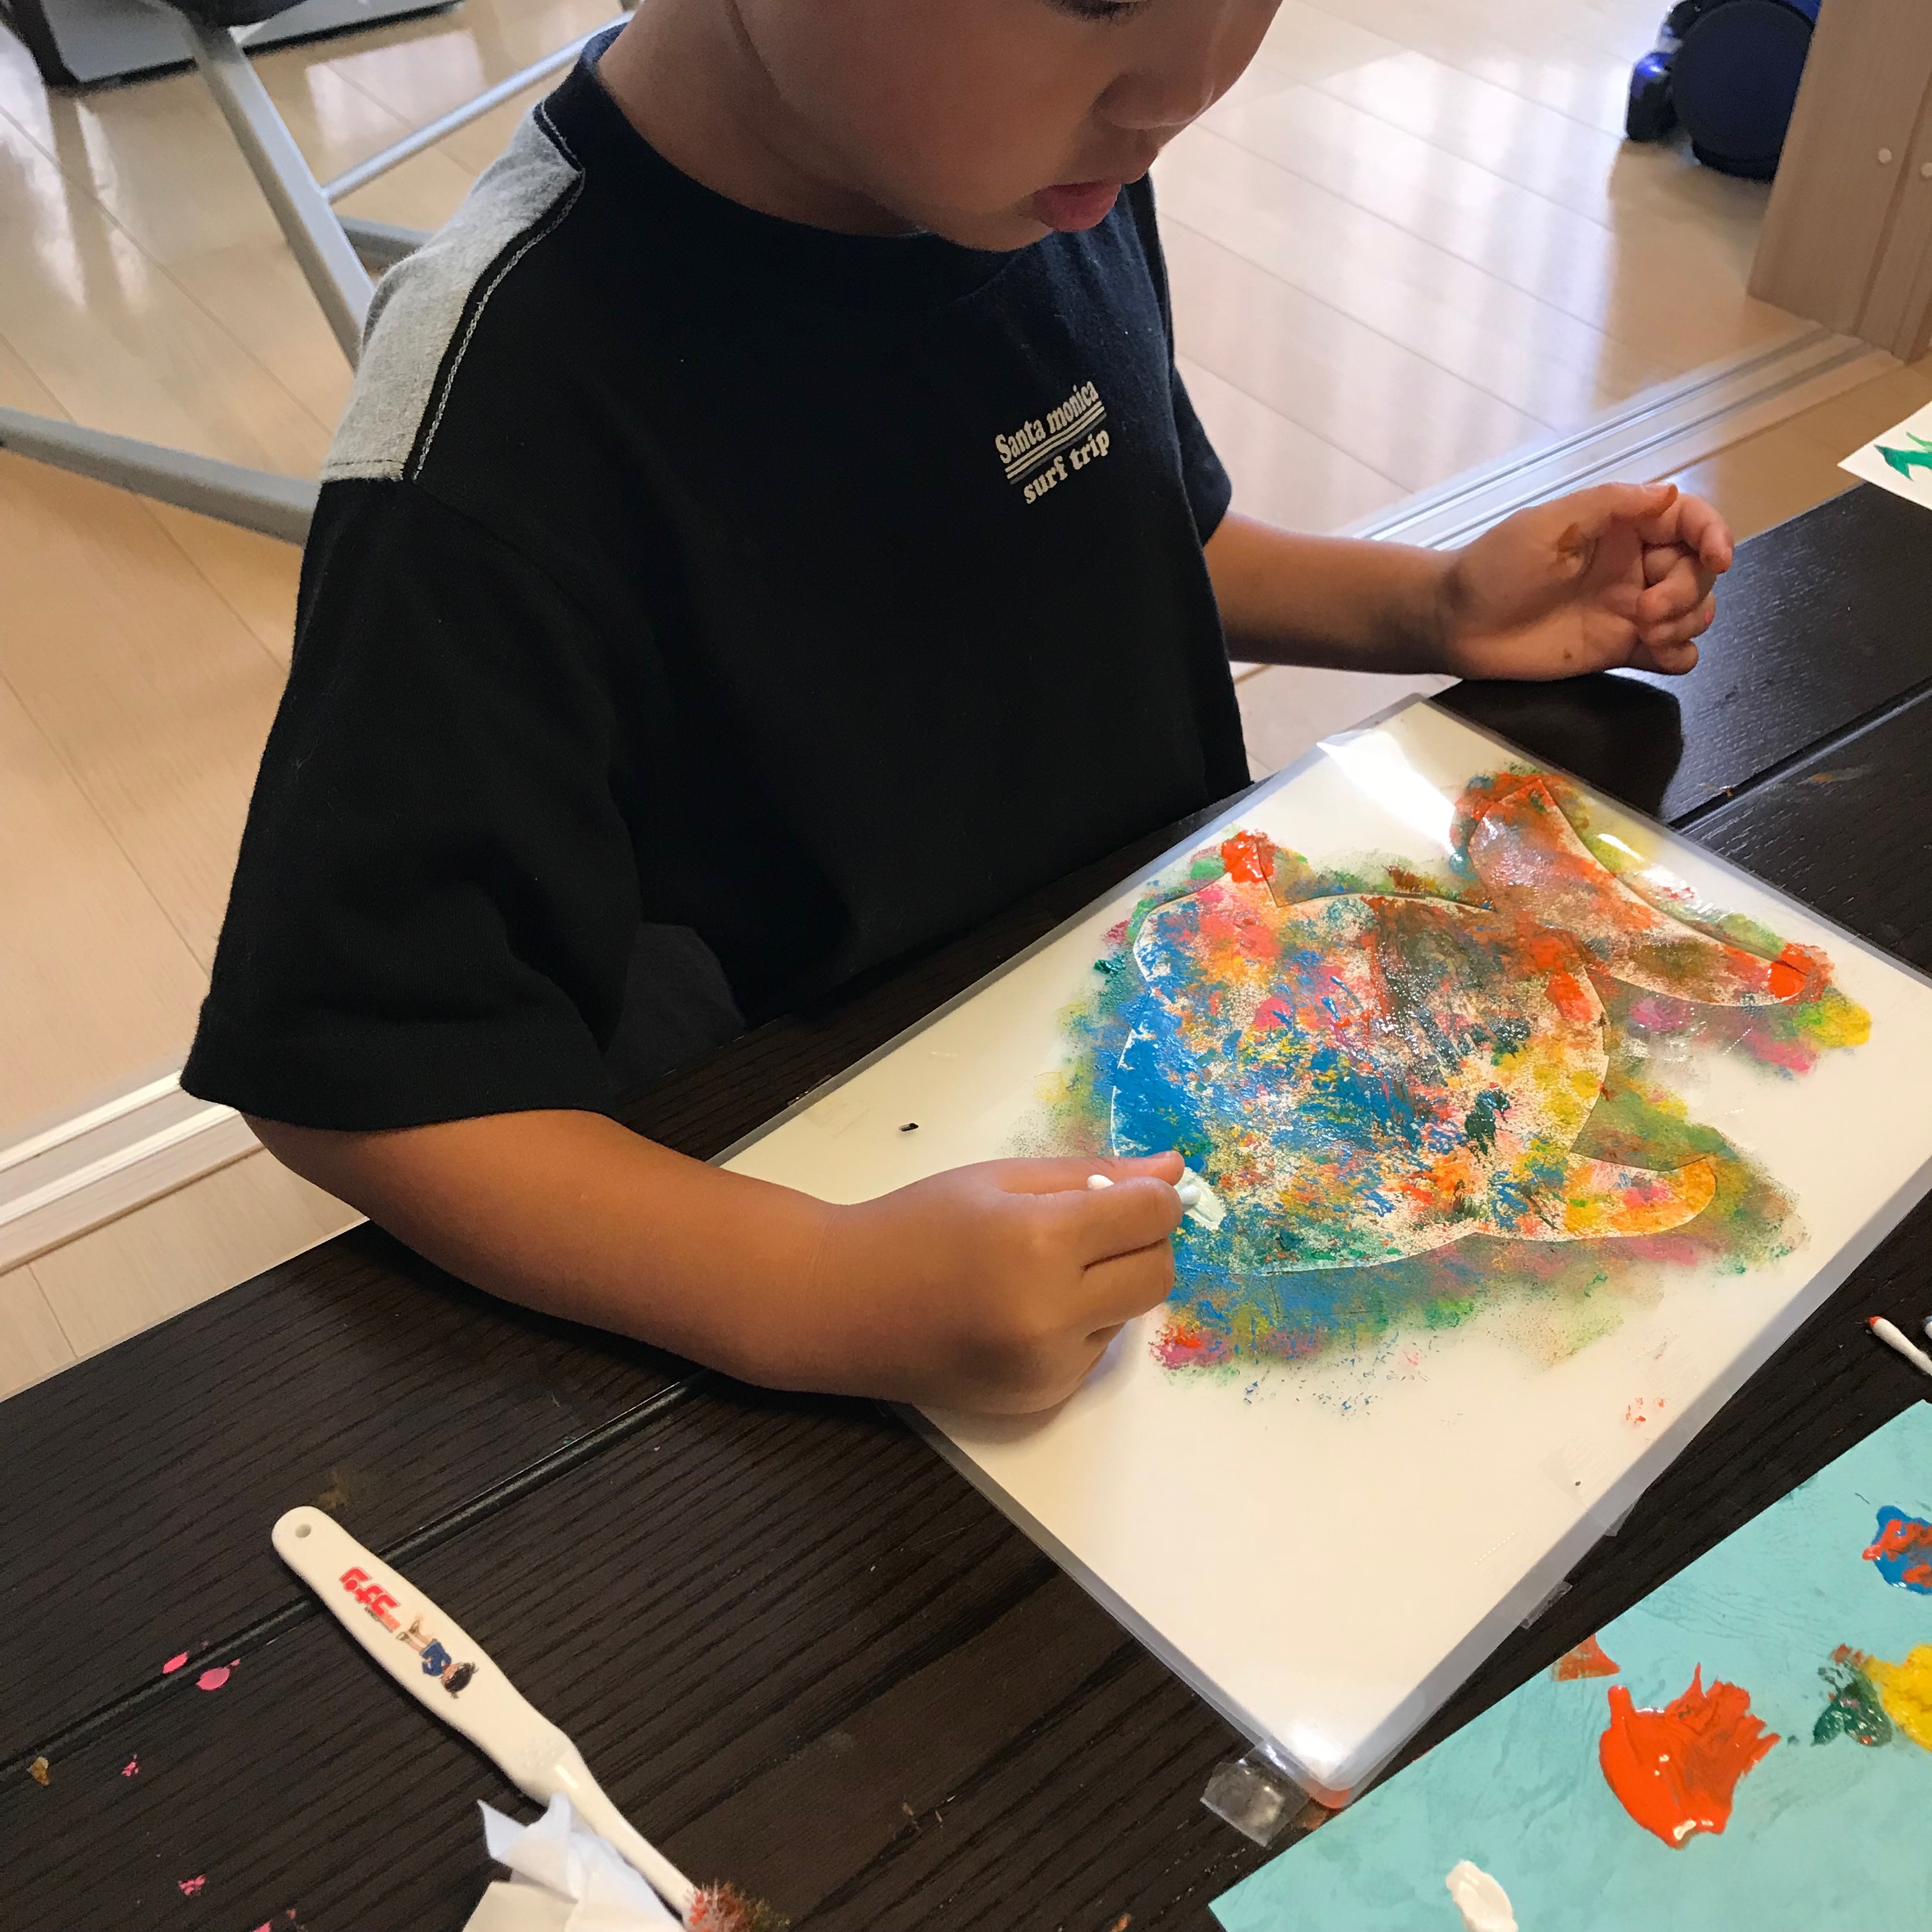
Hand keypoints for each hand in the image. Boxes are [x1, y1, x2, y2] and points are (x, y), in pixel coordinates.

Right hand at [804, 1153, 1185, 1412]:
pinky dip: (1079, 1326)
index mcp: (1038, 1243)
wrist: (843, 1306)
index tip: (1133, 1191)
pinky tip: (1022, 1310)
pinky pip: (1096, 1352)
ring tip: (1038, 1271)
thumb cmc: (917, 1224)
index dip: (1153, 1197)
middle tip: (1093, 1227)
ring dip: (1108, 1287)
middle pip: (1158, 1274)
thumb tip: (1174, 1172)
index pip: (1149, 1216)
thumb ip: (1092, 1175)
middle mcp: (1051, 1315)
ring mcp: (1047, 1367)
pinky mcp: (1041, 1400)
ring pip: (1130, 1315)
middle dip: (1142, 1243)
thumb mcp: (1000, 1180)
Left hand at [1436, 482, 1733, 681]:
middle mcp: (1633, 565)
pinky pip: (1673, 652)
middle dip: (1687, 590)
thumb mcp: (1546, 525)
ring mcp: (1630, 609)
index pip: (1688, 520)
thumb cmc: (1493, 567)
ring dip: (1688, 621)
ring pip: (1695, 611)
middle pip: (1697, 570)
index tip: (1719, 557)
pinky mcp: (1620, 649)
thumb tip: (1668, 490)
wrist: (1457, 624)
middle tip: (1646, 612)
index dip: (1715, 534)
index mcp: (1621, 527)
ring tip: (1647, 633)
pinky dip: (1680, 654)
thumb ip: (1609, 505)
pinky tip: (1660, 655)